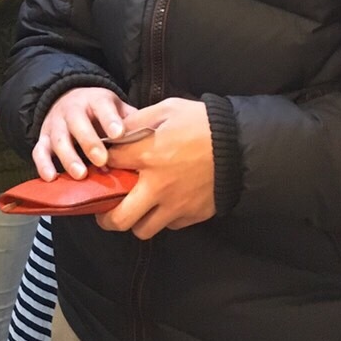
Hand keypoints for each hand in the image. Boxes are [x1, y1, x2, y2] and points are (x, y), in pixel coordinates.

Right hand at [33, 86, 136, 179]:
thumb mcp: (117, 108)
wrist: (68, 99)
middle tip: (101, 159)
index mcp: (95, 101)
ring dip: (69, 158)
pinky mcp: (43, 139)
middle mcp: (72, 111)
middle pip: (78, 124)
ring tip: (81, 174)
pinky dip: (43, 165)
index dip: (109, 120)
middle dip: (89, 142)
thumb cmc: (100, 111)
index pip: (102, 107)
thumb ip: (131, 122)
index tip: (118, 134)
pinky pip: (39, 152)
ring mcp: (55, 125)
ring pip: (59, 140)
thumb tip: (152, 141)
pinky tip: (51, 178)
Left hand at [96, 98, 214, 238]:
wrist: (240, 145)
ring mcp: (176, 205)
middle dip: (105, 217)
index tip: (102, 163)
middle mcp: (157, 186)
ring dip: (135, 222)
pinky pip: (169, 226)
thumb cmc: (202, 123)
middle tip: (104, 209)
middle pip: (119, 218)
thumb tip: (115, 131)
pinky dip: (162, 219)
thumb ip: (137, 121)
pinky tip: (162, 205)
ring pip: (143, 230)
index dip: (100, 163)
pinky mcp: (193, 214)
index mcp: (147, 156)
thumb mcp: (167, 110)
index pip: (108, 164)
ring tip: (134, 210)